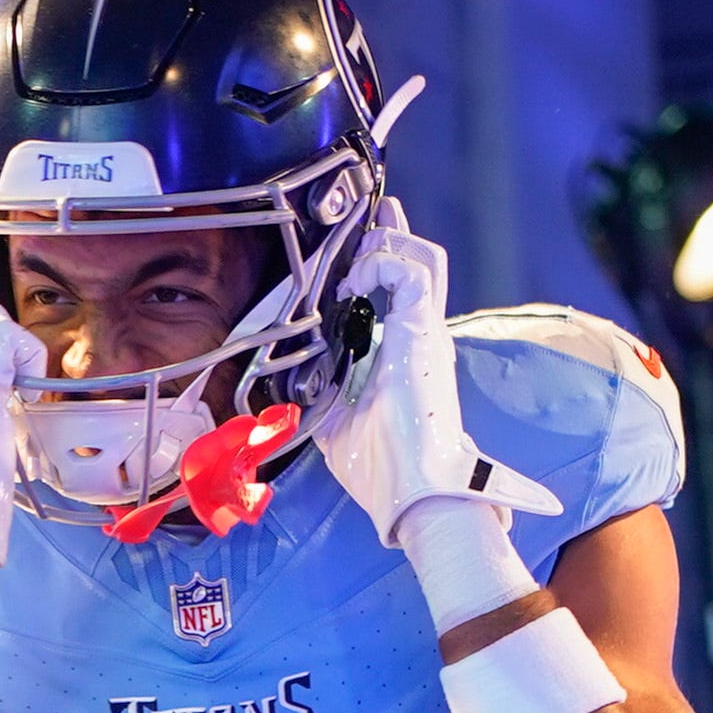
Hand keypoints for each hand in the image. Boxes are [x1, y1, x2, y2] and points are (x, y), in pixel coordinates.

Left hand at [321, 207, 563, 546]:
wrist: (411, 489)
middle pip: (419, 263)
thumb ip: (318, 388)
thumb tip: (286, 379)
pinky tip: (354, 282)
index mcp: (405, 352)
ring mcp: (426, 331)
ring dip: (386, 247)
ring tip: (356, 257)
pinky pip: (411, 273)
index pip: (402, 291)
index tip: (351, 253)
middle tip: (362, 224)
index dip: (379, 262)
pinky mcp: (424, 332)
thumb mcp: (333, 417)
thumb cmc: (379, 465)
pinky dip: (381, 265)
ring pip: (423, 258)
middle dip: (389, 236)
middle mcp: (421, 335)